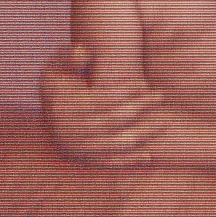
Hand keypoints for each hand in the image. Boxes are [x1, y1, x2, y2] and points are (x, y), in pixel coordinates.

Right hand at [40, 45, 166, 167]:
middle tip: (160, 95)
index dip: (124, 92)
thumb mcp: (61, 62)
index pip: (101, 100)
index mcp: (64, 107)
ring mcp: (77, 149)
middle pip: (113, 120)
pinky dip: (130, 161)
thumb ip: (73, 56)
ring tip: (163, 122)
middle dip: (140, 107)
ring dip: (142, 134)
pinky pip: (110, 163)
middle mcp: (68, 132)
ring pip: (115, 144)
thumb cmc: (63, 76)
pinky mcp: (84, 161)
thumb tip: (83, 53)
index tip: (143, 83)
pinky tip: (150, 156)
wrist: (52, 107)